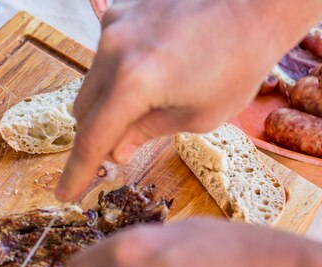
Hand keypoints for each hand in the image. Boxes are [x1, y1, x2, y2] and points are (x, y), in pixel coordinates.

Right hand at [56, 0, 321, 200]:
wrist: (256, 4)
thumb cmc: (239, 62)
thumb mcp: (198, 115)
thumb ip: (147, 133)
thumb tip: (116, 150)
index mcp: (134, 82)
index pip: (92, 139)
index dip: (78, 172)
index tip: (65, 193)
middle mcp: (114, 50)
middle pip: (82, 110)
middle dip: (97, 134)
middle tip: (120, 148)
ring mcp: (114, 25)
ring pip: (91, 82)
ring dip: (107, 102)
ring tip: (150, 100)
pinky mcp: (121, 10)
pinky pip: (104, 55)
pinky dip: (117, 73)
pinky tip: (151, 70)